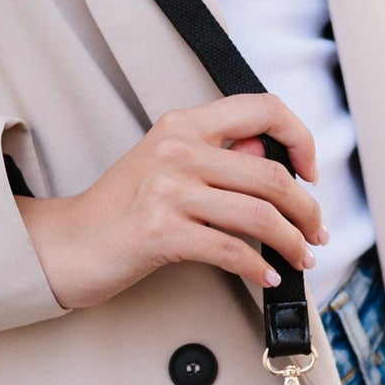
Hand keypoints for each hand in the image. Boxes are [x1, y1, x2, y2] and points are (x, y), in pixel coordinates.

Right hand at [16, 94, 326, 311]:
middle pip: (271, 173)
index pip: (262, 109)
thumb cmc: (120, 209)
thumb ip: (220, 155)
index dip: (300, 138)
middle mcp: (177, 150)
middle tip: (315, 229)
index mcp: (183, 124)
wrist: (69, 244)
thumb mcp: (169, 165)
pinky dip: (259, 267)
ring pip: (259, 214)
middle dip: (307, 209)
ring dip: (292, 242)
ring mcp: (167, 190)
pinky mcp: (161, 231)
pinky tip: (267, 274)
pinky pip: (232, 251)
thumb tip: (272, 156)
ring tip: (301, 256)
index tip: (310, 170)